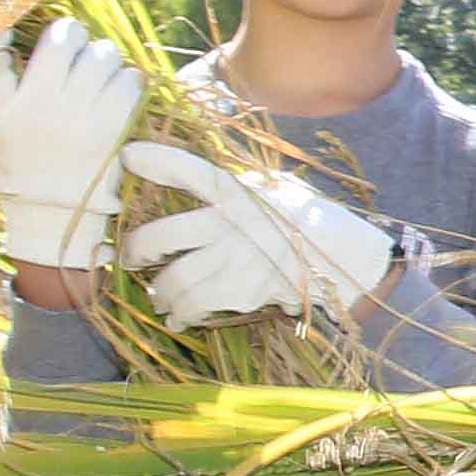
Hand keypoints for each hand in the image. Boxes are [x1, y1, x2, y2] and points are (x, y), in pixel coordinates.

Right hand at [0, 21, 144, 273]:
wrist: (58, 222)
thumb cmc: (25, 172)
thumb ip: (3, 89)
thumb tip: (5, 34)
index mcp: (4, 111)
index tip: (9, 25)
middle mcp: (39, 109)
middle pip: (62, 42)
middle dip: (73, 38)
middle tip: (77, 49)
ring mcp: (78, 117)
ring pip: (101, 55)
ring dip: (104, 57)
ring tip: (100, 72)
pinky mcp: (113, 128)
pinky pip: (129, 80)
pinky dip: (127, 79)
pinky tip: (119, 90)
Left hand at [117, 144, 398, 327]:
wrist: (347, 260)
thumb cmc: (313, 221)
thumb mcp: (277, 190)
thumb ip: (242, 188)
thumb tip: (212, 182)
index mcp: (237, 191)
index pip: (187, 170)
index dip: (154, 160)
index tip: (128, 157)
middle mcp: (228, 223)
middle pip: (160, 236)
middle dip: (136, 251)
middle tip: (130, 259)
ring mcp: (232, 259)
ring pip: (173, 279)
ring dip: (160, 291)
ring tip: (159, 296)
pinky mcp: (240, 292)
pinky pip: (194, 306)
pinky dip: (181, 314)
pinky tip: (179, 318)